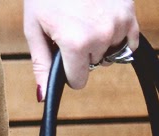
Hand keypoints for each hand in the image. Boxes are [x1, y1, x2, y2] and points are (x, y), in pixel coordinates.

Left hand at [24, 0, 139, 98]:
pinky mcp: (129, 10)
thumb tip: (43, 96)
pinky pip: (129, 38)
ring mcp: (118, 22)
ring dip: (100, 41)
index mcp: (76, 43)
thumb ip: (41, 64)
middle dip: (82, 53)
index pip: (78, 82)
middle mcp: (101, 35)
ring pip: (109, 51)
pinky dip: (117, 33)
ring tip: (86, 17)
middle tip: (72, 26)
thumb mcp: (35, 28)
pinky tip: (103, 19)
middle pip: (93, 65)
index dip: (68, 71)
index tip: (62, 55)